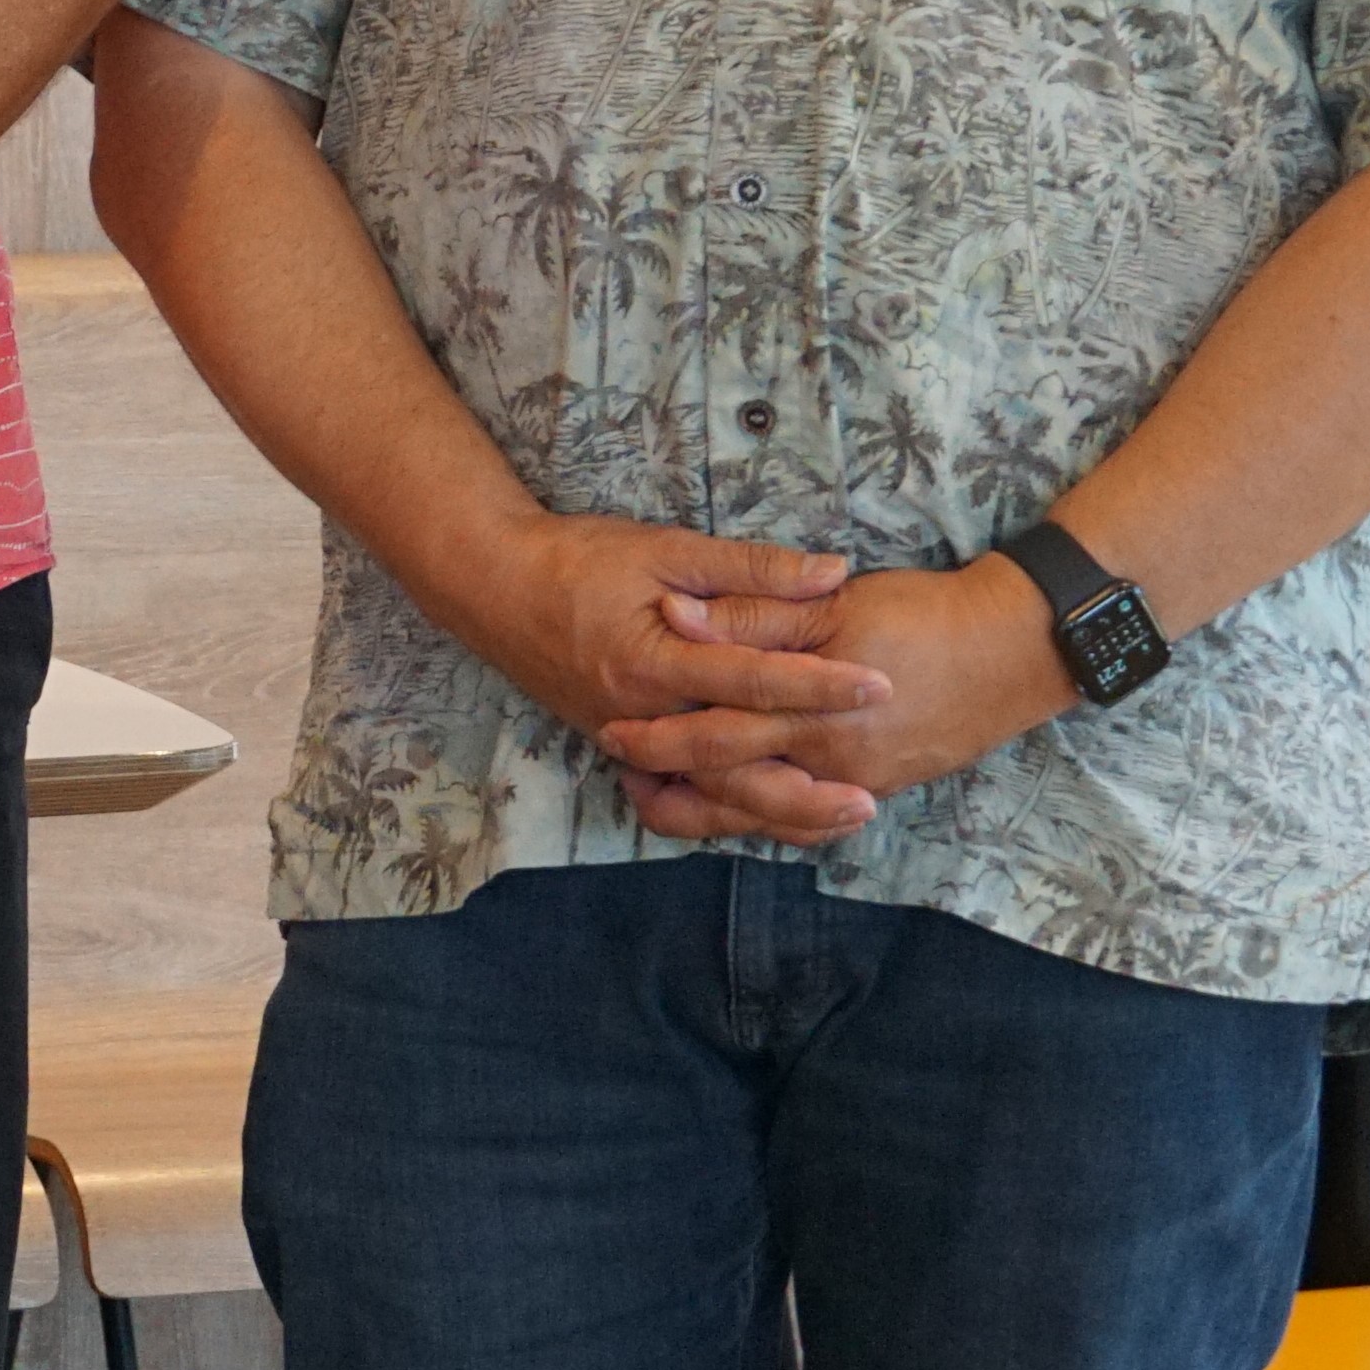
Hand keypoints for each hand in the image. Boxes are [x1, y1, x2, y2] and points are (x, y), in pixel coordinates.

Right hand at [406, 509, 894, 844]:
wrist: (490, 587)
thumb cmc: (576, 559)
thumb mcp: (665, 548)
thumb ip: (750, 567)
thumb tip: (831, 573)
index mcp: (654, 658)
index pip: (752, 678)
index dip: (819, 683)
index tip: (879, 686)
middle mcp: (641, 712)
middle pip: (732, 767)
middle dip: (804, 787)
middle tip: (870, 798)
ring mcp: (627, 736)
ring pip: (707, 794)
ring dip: (774, 812)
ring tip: (835, 821)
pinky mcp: (619, 744)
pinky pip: (679, 793)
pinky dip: (727, 810)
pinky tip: (772, 816)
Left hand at [597, 558, 1076, 836]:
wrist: (1015, 648)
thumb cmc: (923, 615)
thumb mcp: (830, 605)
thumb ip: (751, 615)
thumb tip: (675, 615)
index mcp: (811, 713)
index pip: (716, 734)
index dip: (660, 736)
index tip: (612, 729)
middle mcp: (832, 760)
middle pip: (733, 786)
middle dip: (672, 782)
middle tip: (622, 769)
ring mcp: (859, 781)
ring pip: (768, 814)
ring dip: (710, 809)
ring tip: (659, 796)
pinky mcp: (881, 785)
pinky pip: (808, 818)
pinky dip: (765, 818)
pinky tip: (736, 805)